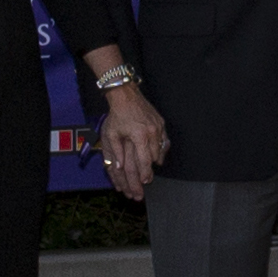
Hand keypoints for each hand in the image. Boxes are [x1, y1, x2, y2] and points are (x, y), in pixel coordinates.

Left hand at [95, 84, 167, 201]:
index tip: (144, 180)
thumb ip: (116, 152)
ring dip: (156, 158)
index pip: (145, 160)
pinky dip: (161, 147)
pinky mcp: (160, 122)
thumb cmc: (118, 115)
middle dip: (150, 168)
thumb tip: (118, 167)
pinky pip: (164, 139)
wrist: (126, 96)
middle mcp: (151, 132)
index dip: (145, 172)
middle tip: (147, 176)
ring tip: (151, 166)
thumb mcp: (112, 134)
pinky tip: (157, 153)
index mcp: (139, 136)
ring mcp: (158, 127)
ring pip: (161, 149)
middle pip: (154, 157)